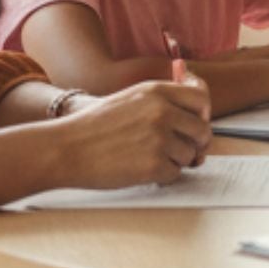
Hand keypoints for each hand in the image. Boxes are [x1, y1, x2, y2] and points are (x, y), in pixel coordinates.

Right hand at [52, 79, 212, 188]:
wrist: (65, 148)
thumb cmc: (95, 126)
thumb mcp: (131, 98)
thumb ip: (164, 99)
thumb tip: (200, 101)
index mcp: (156, 92)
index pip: (201, 100)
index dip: (202, 115)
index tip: (195, 125)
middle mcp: (162, 112)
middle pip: (203, 130)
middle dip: (196, 144)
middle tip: (184, 151)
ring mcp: (159, 139)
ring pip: (190, 155)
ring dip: (176, 161)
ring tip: (149, 157)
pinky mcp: (153, 166)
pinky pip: (174, 174)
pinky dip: (162, 176)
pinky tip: (141, 169)